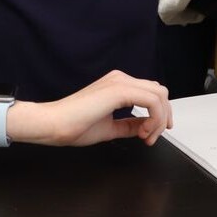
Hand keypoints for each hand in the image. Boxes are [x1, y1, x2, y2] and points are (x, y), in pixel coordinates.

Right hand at [7, 70, 172, 146]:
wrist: (54, 124)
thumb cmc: (72, 125)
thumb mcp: (109, 128)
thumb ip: (128, 125)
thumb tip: (144, 127)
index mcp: (116, 85)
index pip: (151, 93)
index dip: (157, 115)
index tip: (149, 135)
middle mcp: (119, 80)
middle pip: (159, 92)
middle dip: (163, 117)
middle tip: (151, 136)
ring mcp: (120, 83)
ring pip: (159, 95)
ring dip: (159, 119)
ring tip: (145, 136)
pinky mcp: (119, 90)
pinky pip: (153, 101)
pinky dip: (154, 118)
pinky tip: (142, 131)